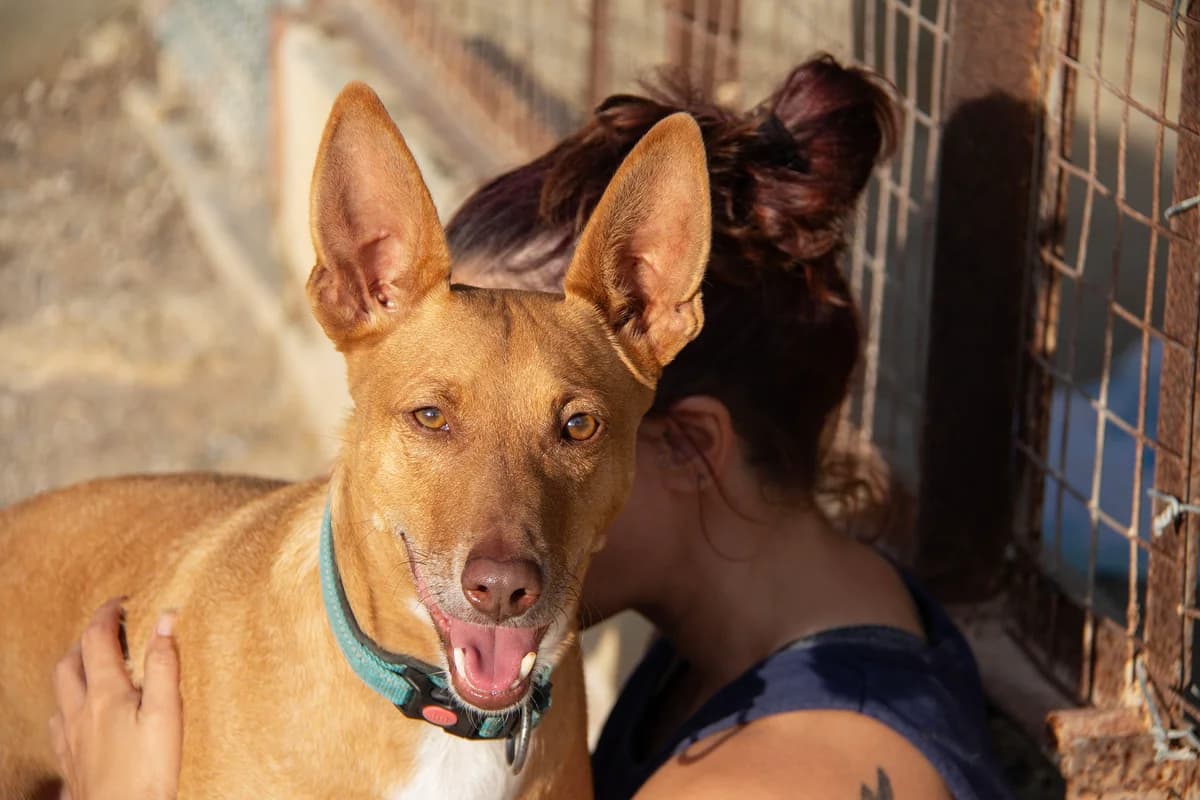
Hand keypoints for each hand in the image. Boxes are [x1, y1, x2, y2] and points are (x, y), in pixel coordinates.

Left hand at [48, 598, 182, 799]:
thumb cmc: (149, 770)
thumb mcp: (167, 712)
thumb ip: (164, 664)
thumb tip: (163, 619)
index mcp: (105, 694)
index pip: (97, 639)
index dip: (106, 614)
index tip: (120, 601)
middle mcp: (80, 711)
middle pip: (68, 662)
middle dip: (84, 639)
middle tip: (106, 630)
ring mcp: (70, 738)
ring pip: (59, 693)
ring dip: (72, 670)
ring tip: (92, 666)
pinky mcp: (69, 761)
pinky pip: (57, 724)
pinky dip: (67, 707)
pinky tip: (80, 715)